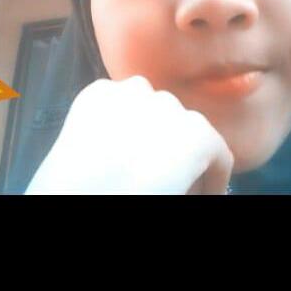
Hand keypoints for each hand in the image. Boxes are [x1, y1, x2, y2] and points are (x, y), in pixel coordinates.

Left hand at [25, 76, 233, 194]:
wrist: (72, 198)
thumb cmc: (130, 199)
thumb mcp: (174, 194)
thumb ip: (190, 180)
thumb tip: (185, 180)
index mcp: (197, 133)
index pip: (218, 153)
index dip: (212, 179)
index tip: (199, 193)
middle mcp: (168, 101)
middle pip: (183, 126)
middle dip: (178, 151)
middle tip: (163, 178)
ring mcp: (128, 91)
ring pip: (149, 106)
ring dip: (149, 126)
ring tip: (132, 155)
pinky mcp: (95, 91)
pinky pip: (117, 102)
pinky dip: (118, 118)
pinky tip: (106, 142)